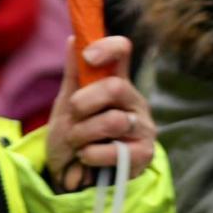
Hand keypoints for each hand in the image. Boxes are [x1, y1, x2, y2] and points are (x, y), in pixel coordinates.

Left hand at [46, 36, 156, 187]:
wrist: (74, 173)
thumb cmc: (75, 132)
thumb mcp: (68, 101)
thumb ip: (74, 73)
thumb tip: (73, 38)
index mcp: (116, 83)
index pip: (123, 52)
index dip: (107, 47)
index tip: (88, 56)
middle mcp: (134, 101)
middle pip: (115, 88)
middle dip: (83, 103)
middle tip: (73, 116)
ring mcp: (143, 128)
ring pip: (113, 121)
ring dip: (83, 133)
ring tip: (77, 141)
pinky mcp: (145, 154)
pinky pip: (116, 150)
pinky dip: (91, 154)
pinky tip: (87, 156)